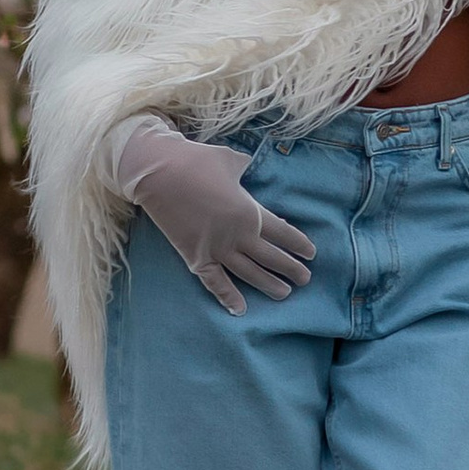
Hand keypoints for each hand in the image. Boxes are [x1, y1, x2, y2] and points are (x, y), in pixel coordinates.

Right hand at [104, 116, 314, 312]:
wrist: (158, 173)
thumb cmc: (196, 161)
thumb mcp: (229, 159)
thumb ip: (244, 168)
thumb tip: (249, 166)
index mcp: (249, 212)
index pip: (283, 233)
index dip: (299, 245)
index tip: (310, 254)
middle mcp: (238, 235)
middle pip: (272, 258)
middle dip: (292, 269)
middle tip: (305, 278)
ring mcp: (216, 249)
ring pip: (250, 274)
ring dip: (270, 285)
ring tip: (284, 293)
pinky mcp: (196, 258)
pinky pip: (215, 282)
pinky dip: (227, 297)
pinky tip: (240, 310)